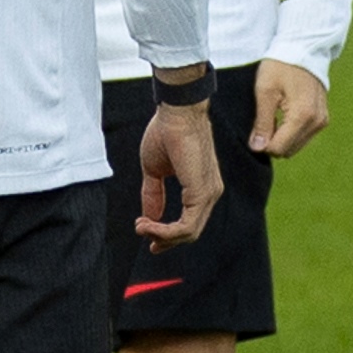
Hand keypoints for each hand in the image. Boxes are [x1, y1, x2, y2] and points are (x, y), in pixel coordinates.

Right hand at [135, 90, 223, 248]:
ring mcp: (209, 193)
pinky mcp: (202, 193)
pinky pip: (186, 226)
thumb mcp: (154, 170)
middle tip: (144, 236)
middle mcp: (210, 192)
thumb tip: (149, 217)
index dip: (167, 232)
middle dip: (164, 239)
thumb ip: (154, 194)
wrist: (175, 113)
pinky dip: (165, 230)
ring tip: (142, 228)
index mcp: (202, 186)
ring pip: (188, 233)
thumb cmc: (166, 133)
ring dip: (161, 235)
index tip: (146, 231)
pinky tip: (148, 223)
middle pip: (190, 232)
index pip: (190, 221)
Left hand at [251, 59, 329, 157]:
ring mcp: (321, 121)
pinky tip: (284, 114)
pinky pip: (303, 136)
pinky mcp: (322, 119)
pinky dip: (291, 132)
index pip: (279, 148)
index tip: (255, 129)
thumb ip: (262, 122)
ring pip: (296, 146)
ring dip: (282, 137)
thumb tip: (257, 148)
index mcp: (302, 115)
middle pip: (288, 150)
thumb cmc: (280, 66)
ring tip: (275, 114)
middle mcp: (316, 122)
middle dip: (272, 141)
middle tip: (264, 119)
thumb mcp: (265, 91)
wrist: (302, 49)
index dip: (262, 143)